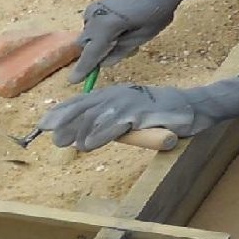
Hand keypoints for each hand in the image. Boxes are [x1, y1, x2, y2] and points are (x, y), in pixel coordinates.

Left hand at [37, 75, 238, 152]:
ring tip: (71, 145)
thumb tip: (82, 137)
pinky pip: (115, 125)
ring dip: (80, 132)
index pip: (81, 101)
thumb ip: (108, 123)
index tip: (44, 124)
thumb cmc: (160, 114)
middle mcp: (118, 95)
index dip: (61, 112)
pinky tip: (89, 144)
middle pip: (84, 108)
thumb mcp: (129, 117)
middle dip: (66, 123)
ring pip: (96, 117)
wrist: (195, 107)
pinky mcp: (142, 114)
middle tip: (54, 139)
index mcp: (113, 94)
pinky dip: (100, 136)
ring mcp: (130, 103)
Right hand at [69, 0, 206, 83]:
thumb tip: (102, 63)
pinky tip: (115, 27)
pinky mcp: (93, 7)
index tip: (73, 81)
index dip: (84, 68)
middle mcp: (95, 17)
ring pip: (87, 36)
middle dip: (93, 53)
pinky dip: (98, 32)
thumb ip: (119, 52)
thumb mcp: (141, 38)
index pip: (92, 52)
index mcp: (107, 26)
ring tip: (120, 37)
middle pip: (85, 44)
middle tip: (114, 52)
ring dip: (98, 42)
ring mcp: (92, 10)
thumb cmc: (155, 14)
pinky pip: (90, 27)